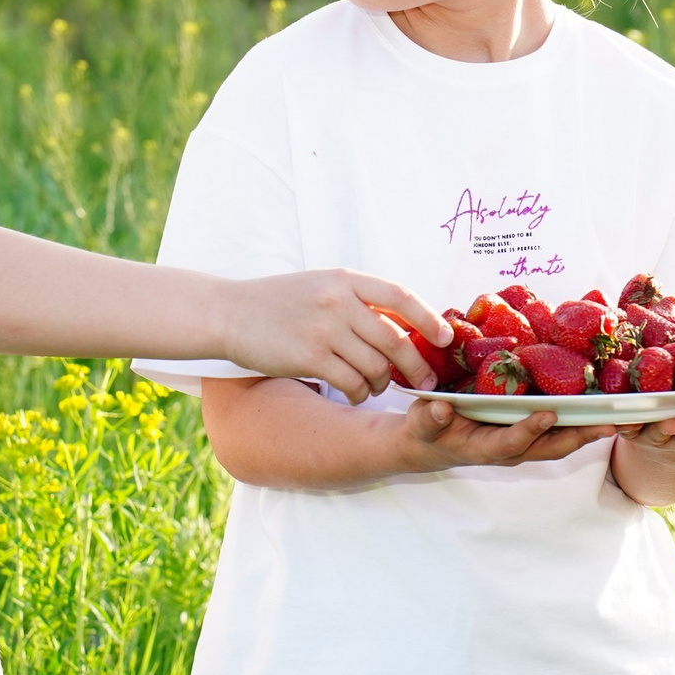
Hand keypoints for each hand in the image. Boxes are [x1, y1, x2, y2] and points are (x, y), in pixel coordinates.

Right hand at [218, 270, 450, 403]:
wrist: (229, 312)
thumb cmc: (279, 302)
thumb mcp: (322, 286)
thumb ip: (359, 300)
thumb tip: (404, 327)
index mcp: (345, 279)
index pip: (400, 296)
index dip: (429, 319)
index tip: (446, 338)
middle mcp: (338, 301)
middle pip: (395, 339)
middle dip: (416, 366)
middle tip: (425, 382)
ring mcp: (324, 329)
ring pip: (375, 367)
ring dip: (382, 384)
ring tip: (376, 387)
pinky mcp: (309, 357)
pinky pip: (351, 383)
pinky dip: (359, 395)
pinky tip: (354, 393)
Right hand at [399, 400, 618, 468]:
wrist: (430, 443)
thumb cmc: (426, 432)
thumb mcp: (421, 424)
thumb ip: (430, 419)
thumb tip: (442, 408)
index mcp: (485, 448)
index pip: (511, 442)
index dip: (529, 430)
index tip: (547, 413)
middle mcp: (510, 449)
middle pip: (550, 447)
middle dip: (580, 437)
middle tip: (609, 423)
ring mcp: (522, 443)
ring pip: (560, 440)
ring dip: (588, 430)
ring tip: (618, 417)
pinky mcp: (527, 432)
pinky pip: (557, 429)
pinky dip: (579, 420)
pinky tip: (600, 405)